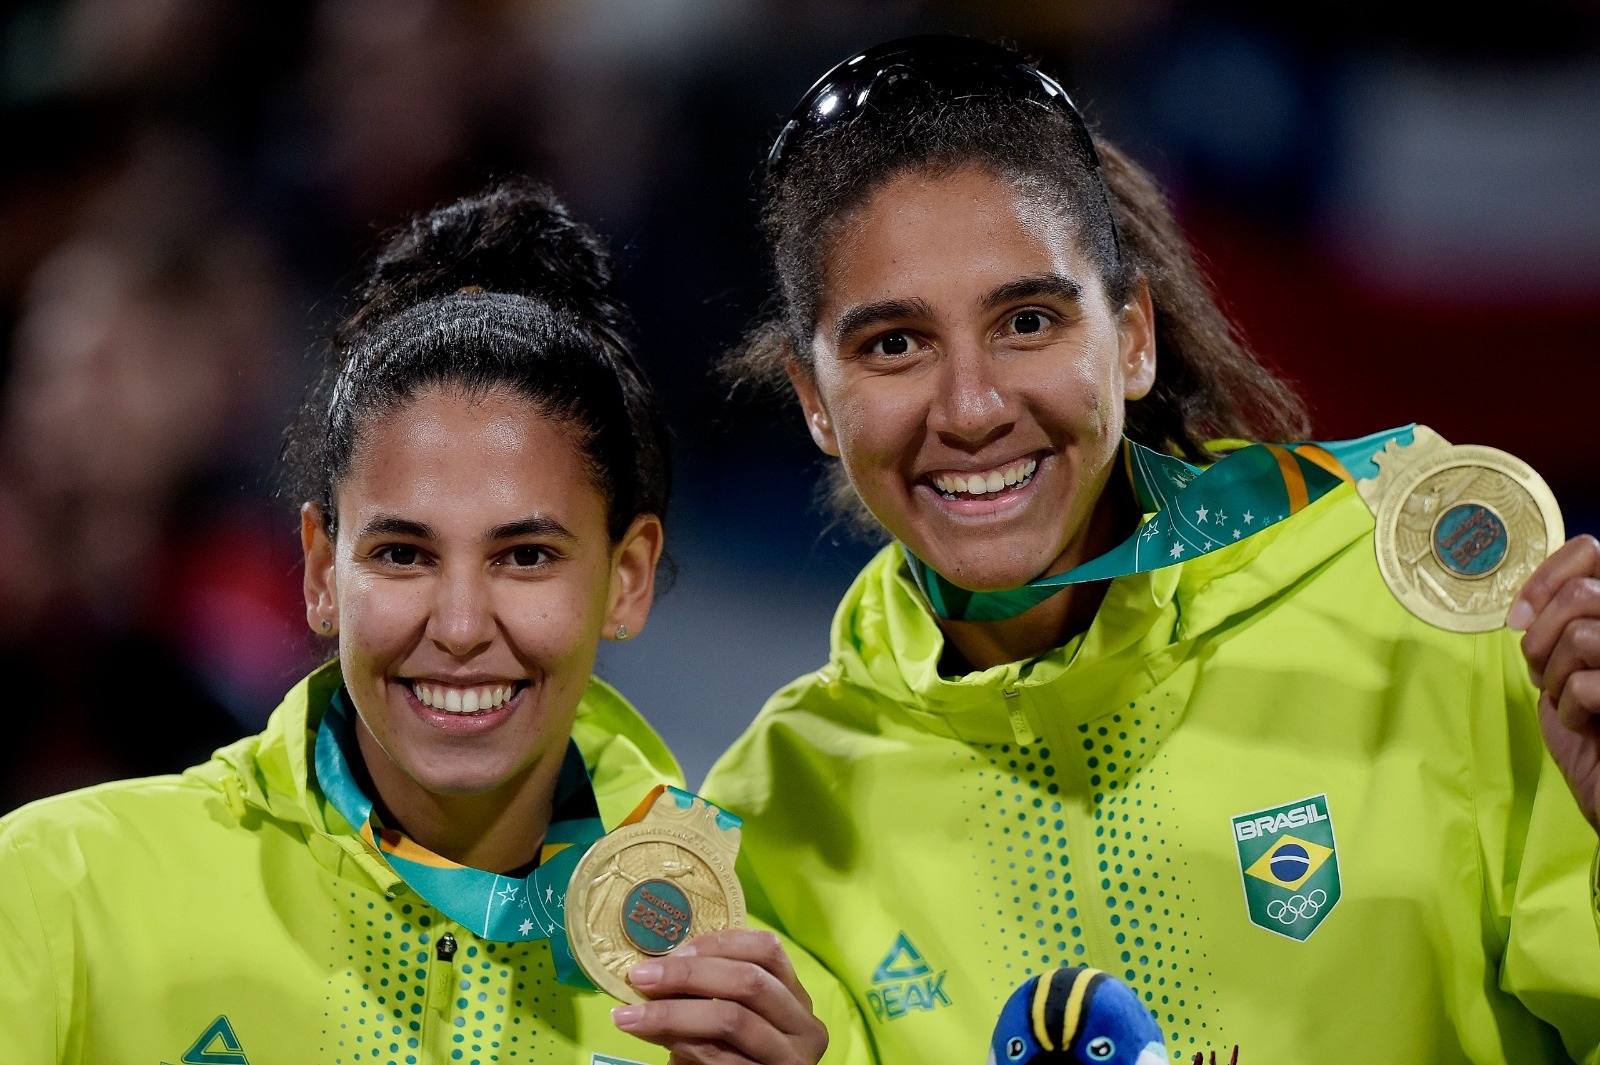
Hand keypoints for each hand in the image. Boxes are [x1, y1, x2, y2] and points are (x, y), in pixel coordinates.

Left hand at [610, 928, 828, 1064]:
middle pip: (748, 981)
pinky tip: (651, 1036)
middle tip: (640, 977)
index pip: (766, 949)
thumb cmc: (735, 1055)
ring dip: (673, 1012)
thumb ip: (709, 991)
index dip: (717, 944)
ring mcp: (789, 1059)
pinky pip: (718, 1056)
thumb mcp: (734, 1017)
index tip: (671, 950)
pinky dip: (680, 1041)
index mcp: (797, 996)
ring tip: (631, 1014)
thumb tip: (654, 968)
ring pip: (731, 1019)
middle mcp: (804, 1026)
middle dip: (688, 975)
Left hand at [1510, 534, 1599, 831]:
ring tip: (1565, 700)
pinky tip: (1582, 726)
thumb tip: (1526, 608)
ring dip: (1554, 674)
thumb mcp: (1565, 672)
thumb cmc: (1594, 738)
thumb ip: (1555, 630)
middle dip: (1541, 635)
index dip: (1545, 577)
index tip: (1518, 616)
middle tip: (1539, 670)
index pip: (1592, 551)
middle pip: (1583, 594)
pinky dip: (1569, 709)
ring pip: (1584, 635)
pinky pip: (1589, 683)